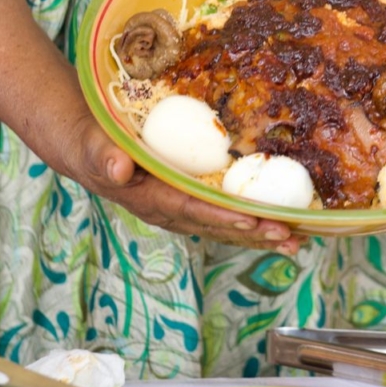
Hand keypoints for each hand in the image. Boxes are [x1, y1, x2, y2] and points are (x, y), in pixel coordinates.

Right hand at [68, 114, 300, 252]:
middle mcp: (169, 211)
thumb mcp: (93, 146)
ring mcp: (181, 209)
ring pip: (226, 227)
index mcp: (149, 199)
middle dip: (253, 233)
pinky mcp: (190, 202)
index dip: (220, 215)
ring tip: (297, 242)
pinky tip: (280, 225)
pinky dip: (253, 222)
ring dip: (260, 235)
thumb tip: (117, 168)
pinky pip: (225, 215)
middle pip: (216, 226)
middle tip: (289, 236)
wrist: (89, 149)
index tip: (249, 219)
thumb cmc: (92, 144)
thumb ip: (104, 156)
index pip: (190, 209)